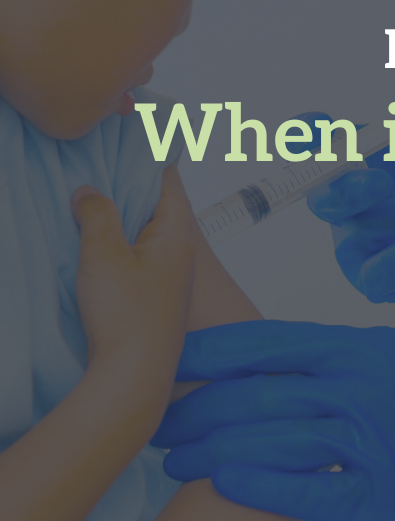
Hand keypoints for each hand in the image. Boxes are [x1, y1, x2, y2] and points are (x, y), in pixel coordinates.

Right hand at [73, 166, 194, 389]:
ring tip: (98, 204)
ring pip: (148, 239)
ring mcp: (168, 282)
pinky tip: (100, 251)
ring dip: (126, 222)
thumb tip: (89, 191)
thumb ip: (97, 215)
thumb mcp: (104, 253)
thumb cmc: (127, 314)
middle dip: (135, 192)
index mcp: (175, 237)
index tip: (142, 145)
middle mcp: (179, 257)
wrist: (134, 376)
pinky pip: (139, 263)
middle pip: (160, 212)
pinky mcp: (154, 304)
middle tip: (107, 170)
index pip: (170, 187)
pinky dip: (122, 249)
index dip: (154, 164)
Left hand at [154, 322, 394, 520]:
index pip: (267, 343)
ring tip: (172, 462)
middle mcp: (358, 388)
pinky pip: (313, 490)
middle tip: (154, 424)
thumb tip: (268, 357)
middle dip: (196, 410)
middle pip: (258, 396)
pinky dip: (266, 487)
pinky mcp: (383, 491)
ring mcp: (370, 440)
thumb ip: (334, 352)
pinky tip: (227, 485)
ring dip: (215, 451)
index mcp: (358, 348)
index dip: (210, 354)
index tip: (168, 360)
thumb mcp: (393, 347)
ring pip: (276, 440)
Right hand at [307, 81, 394, 354]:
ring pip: (363, 228)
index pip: (318, 145)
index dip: (307, 137)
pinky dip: (389, 263)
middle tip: (384, 180)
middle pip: (324, 195)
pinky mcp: (381, 278)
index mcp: (360, 157)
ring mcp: (362, 239)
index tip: (317, 127)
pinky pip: (371, 277)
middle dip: (347, 187)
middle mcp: (351, 199)